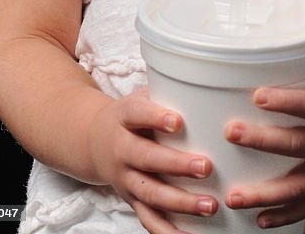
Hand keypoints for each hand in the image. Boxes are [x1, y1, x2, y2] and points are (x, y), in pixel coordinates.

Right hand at [88, 87, 217, 233]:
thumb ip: (168, 93)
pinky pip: (148, 218)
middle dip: (176, 165)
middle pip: (146, 158)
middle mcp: (121, 149)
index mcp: (124, 117)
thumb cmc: (132, 115)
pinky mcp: (130, 199)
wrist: (94, 141)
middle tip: (206, 166)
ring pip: (150, 193)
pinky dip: (166, 231)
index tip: (178, 121)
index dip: (156, 117)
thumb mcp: (142, 96)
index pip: (138, 114)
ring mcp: (125, 177)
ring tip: (209, 205)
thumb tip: (211, 85)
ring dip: (180, 202)